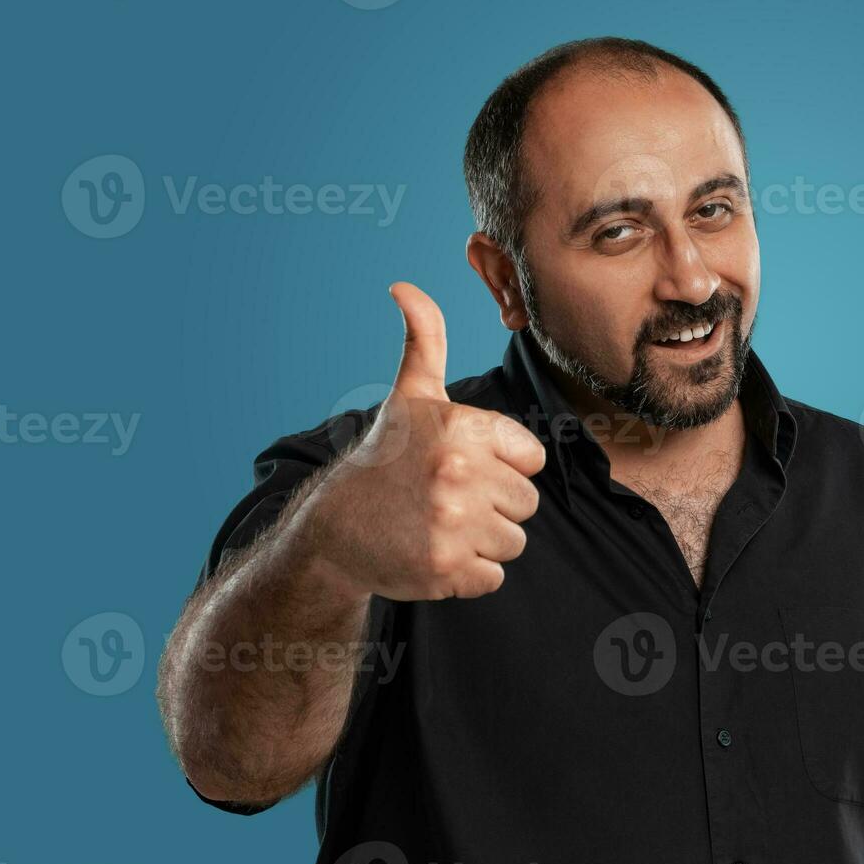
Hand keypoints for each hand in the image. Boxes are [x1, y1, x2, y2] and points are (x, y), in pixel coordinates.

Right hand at [310, 282, 546, 600]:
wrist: (332, 528)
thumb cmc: (384, 458)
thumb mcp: (409, 395)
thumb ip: (424, 339)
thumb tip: (404, 287)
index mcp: (463, 427)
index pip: (532, 459)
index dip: (503, 465)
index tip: (462, 465)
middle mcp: (460, 472)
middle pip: (527, 503)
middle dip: (494, 505)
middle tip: (447, 499)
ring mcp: (453, 523)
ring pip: (515, 541)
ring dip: (484, 540)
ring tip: (441, 524)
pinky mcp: (447, 568)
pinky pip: (494, 577)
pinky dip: (470, 573)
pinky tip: (435, 553)